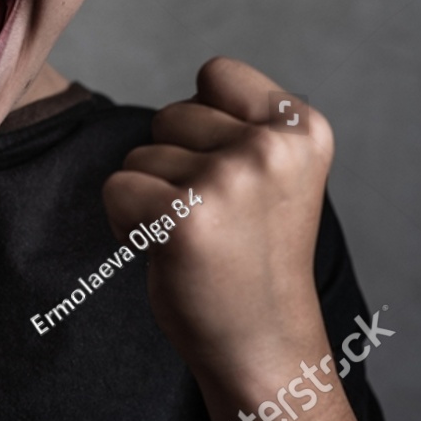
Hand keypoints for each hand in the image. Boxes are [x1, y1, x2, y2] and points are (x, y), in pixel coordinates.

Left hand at [101, 58, 333, 380]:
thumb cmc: (255, 258)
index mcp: (304, 128)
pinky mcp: (184, 216)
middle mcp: (272, 147)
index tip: (232, 180)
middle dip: (174, 163)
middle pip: (170, 114)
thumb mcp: (275, 174)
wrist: (263, 347)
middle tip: (213, 220)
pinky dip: (126, 222)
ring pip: (140, 154)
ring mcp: (230, 179)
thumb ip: (243, 124)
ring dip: (151, 196)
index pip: (215, 74)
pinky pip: (117, 188)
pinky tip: (166, 252)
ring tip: (195, 239)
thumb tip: (186, 94)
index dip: (204, 124)